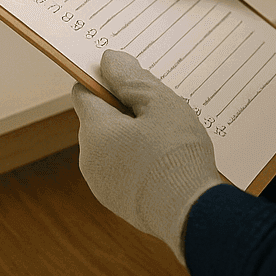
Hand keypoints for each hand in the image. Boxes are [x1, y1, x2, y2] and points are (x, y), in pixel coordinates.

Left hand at [72, 50, 223, 263]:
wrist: (191, 215)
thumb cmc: (176, 156)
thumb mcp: (160, 104)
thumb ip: (131, 79)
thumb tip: (109, 60)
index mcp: (94, 130)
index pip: (84, 92)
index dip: (105, 80)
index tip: (130, 77)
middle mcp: (89, 158)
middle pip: (100, 119)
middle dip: (125, 109)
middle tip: (160, 109)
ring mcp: (102, 184)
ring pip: (112, 145)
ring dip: (133, 136)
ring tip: (168, 138)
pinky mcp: (118, 202)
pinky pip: (122, 169)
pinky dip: (138, 161)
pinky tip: (166, 162)